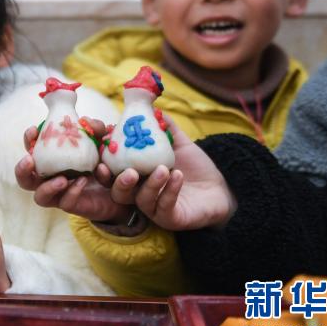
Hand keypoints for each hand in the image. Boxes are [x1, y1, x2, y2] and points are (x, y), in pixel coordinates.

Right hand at [15, 121, 131, 222]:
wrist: (122, 186)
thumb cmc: (104, 160)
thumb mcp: (102, 140)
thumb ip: (96, 129)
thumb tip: (86, 121)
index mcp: (50, 160)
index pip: (31, 150)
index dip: (28, 140)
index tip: (34, 130)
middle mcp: (49, 179)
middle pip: (25, 179)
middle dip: (22, 169)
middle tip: (30, 160)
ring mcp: (59, 194)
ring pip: (40, 197)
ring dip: (47, 187)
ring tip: (62, 178)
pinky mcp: (73, 205)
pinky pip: (66, 202)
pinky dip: (72, 191)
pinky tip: (82, 181)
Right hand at [107, 116, 237, 230]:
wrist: (221, 189)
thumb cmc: (195, 168)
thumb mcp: (179, 144)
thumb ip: (165, 128)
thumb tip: (153, 107)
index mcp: (136, 175)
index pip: (113, 172)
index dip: (105, 162)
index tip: (106, 148)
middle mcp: (140, 193)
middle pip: (118, 192)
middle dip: (118, 180)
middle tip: (130, 169)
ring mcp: (154, 209)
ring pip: (141, 200)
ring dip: (151, 184)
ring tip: (163, 168)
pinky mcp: (170, 219)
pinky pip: (164, 207)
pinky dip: (170, 191)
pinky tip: (178, 176)